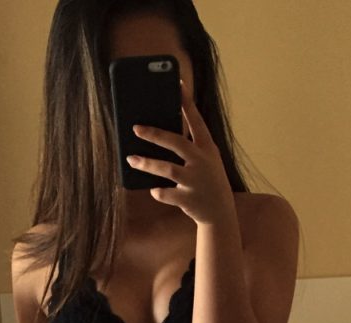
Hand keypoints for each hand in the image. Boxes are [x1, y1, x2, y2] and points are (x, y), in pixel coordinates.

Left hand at [127, 78, 234, 225]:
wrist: (220, 212)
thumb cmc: (206, 180)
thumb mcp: (204, 160)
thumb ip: (187, 146)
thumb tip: (156, 131)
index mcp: (207, 148)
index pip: (196, 120)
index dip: (186, 101)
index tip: (176, 82)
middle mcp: (203, 162)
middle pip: (177, 142)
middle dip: (155, 134)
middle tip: (135, 128)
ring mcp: (196, 181)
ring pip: (167, 169)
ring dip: (147, 164)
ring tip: (130, 159)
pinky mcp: (188, 200)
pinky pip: (166, 193)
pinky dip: (158, 191)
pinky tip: (153, 189)